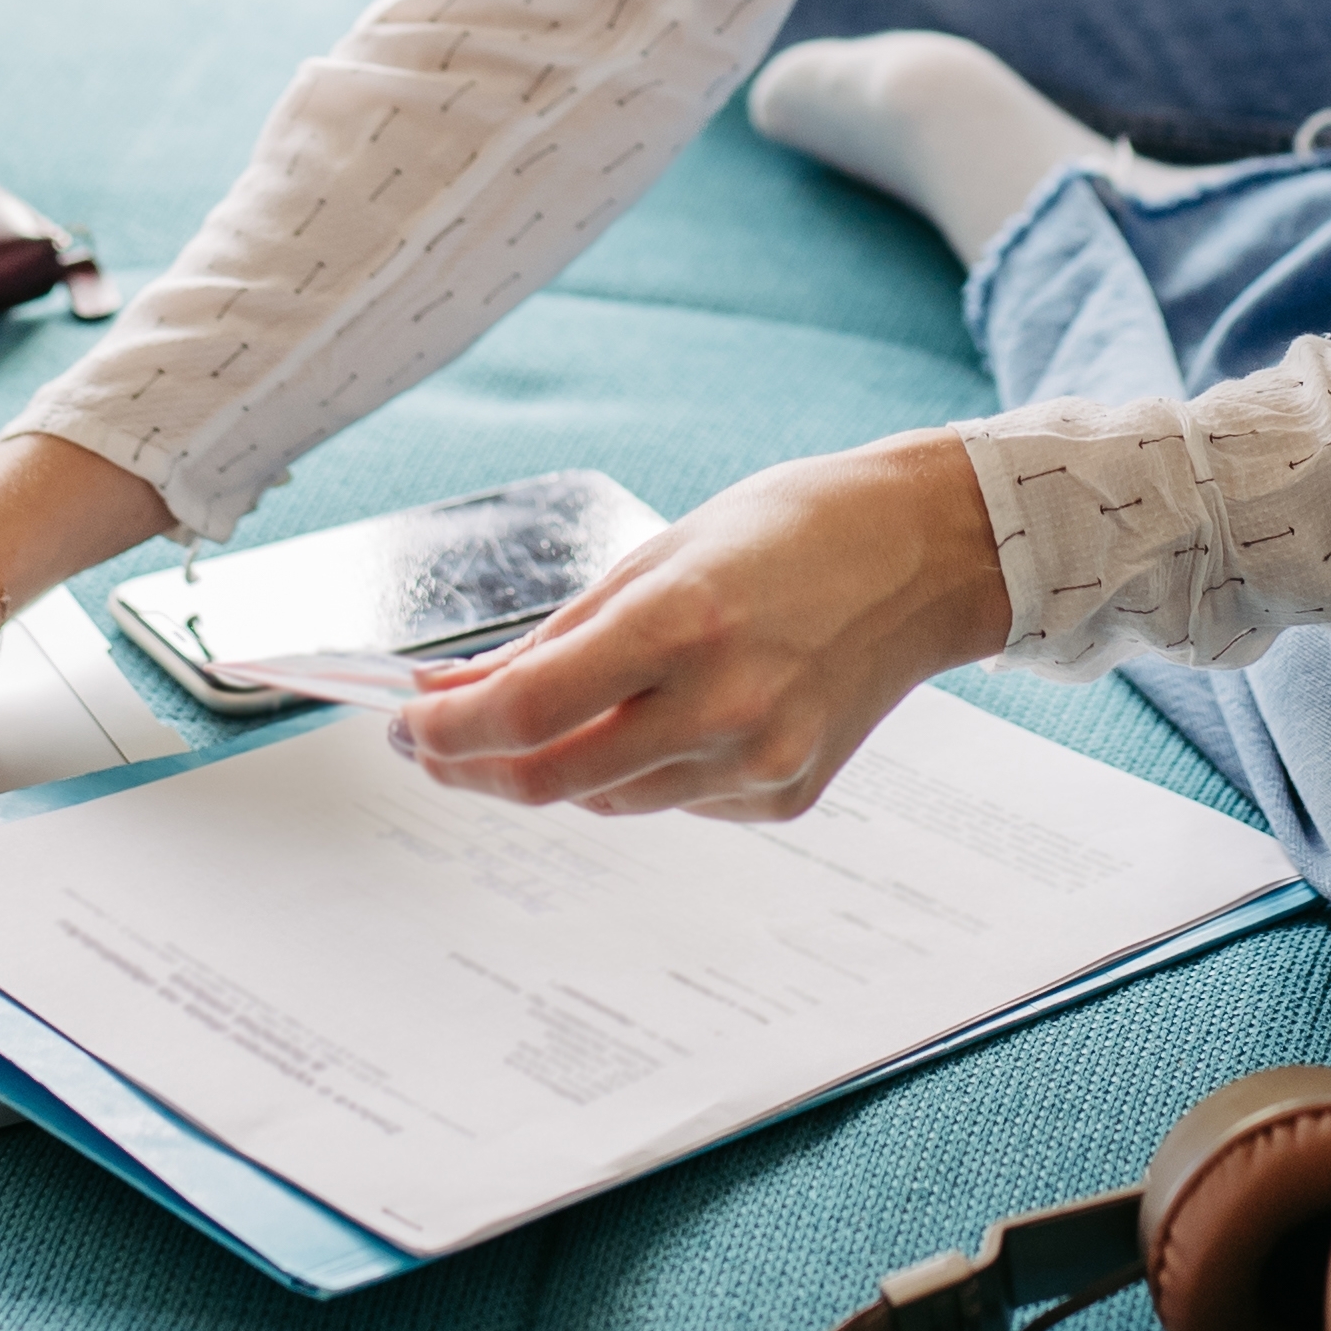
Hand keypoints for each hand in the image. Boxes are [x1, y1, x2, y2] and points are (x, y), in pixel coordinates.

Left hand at [387, 434, 1010, 823]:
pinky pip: (675, 800)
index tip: (407, 724)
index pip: (529, 710)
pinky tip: (667, 714)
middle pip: (552, 780)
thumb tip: (459, 694)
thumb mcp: (657, 556)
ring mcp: (761, 761)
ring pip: (606, 800)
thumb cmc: (788, 531)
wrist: (923, 556)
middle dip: (475, 769)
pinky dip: (641, 767)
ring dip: (554, 767)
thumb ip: (558, 636)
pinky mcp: (785, 795)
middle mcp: (724, 705)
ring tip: (546, 717)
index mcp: (684, 623)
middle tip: (435, 745)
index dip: (450, 731)